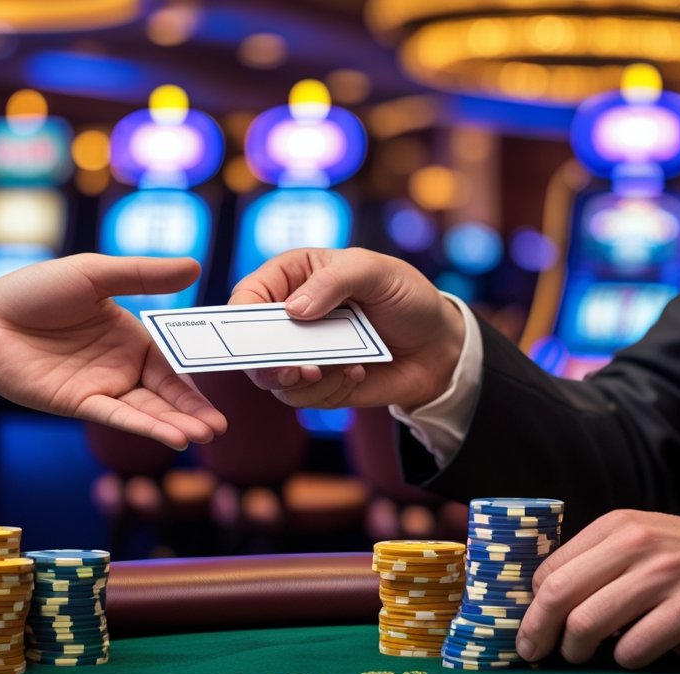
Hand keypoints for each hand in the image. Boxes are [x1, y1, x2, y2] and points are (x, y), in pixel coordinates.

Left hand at [0, 254, 226, 449]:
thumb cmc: (34, 291)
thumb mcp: (95, 274)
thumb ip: (144, 276)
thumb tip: (195, 266)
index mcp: (129, 337)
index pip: (171, 363)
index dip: (194, 380)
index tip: (220, 390)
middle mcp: (120, 367)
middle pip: (164, 394)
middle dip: (192, 411)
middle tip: (219, 427)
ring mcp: (100, 388)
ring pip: (146, 411)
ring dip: (174, 425)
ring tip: (204, 436)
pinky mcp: (77, 404)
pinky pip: (117, 417)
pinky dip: (144, 427)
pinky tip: (170, 436)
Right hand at [228, 248, 464, 409]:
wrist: (439, 345)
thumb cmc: (405, 296)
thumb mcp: (375, 271)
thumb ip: (334, 280)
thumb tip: (294, 310)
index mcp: (293, 277)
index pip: (248, 295)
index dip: (241, 316)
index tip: (252, 335)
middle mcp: (289, 317)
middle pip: (250, 344)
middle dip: (266, 360)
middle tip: (292, 368)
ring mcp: (302, 353)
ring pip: (273, 377)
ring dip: (300, 379)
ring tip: (335, 367)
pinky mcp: (318, 384)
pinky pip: (303, 397)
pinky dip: (327, 389)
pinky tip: (357, 371)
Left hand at [516, 510, 679, 667]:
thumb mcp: (649, 541)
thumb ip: (602, 561)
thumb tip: (544, 600)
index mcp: (621, 525)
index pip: (552, 568)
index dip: (532, 603)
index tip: (526, 625)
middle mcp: (639, 546)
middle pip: (559, 595)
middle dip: (536, 630)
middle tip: (531, 652)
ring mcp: (667, 580)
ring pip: (588, 624)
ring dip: (576, 651)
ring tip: (582, 656)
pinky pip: (633, 650)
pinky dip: (627, 659)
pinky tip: (638, 652)